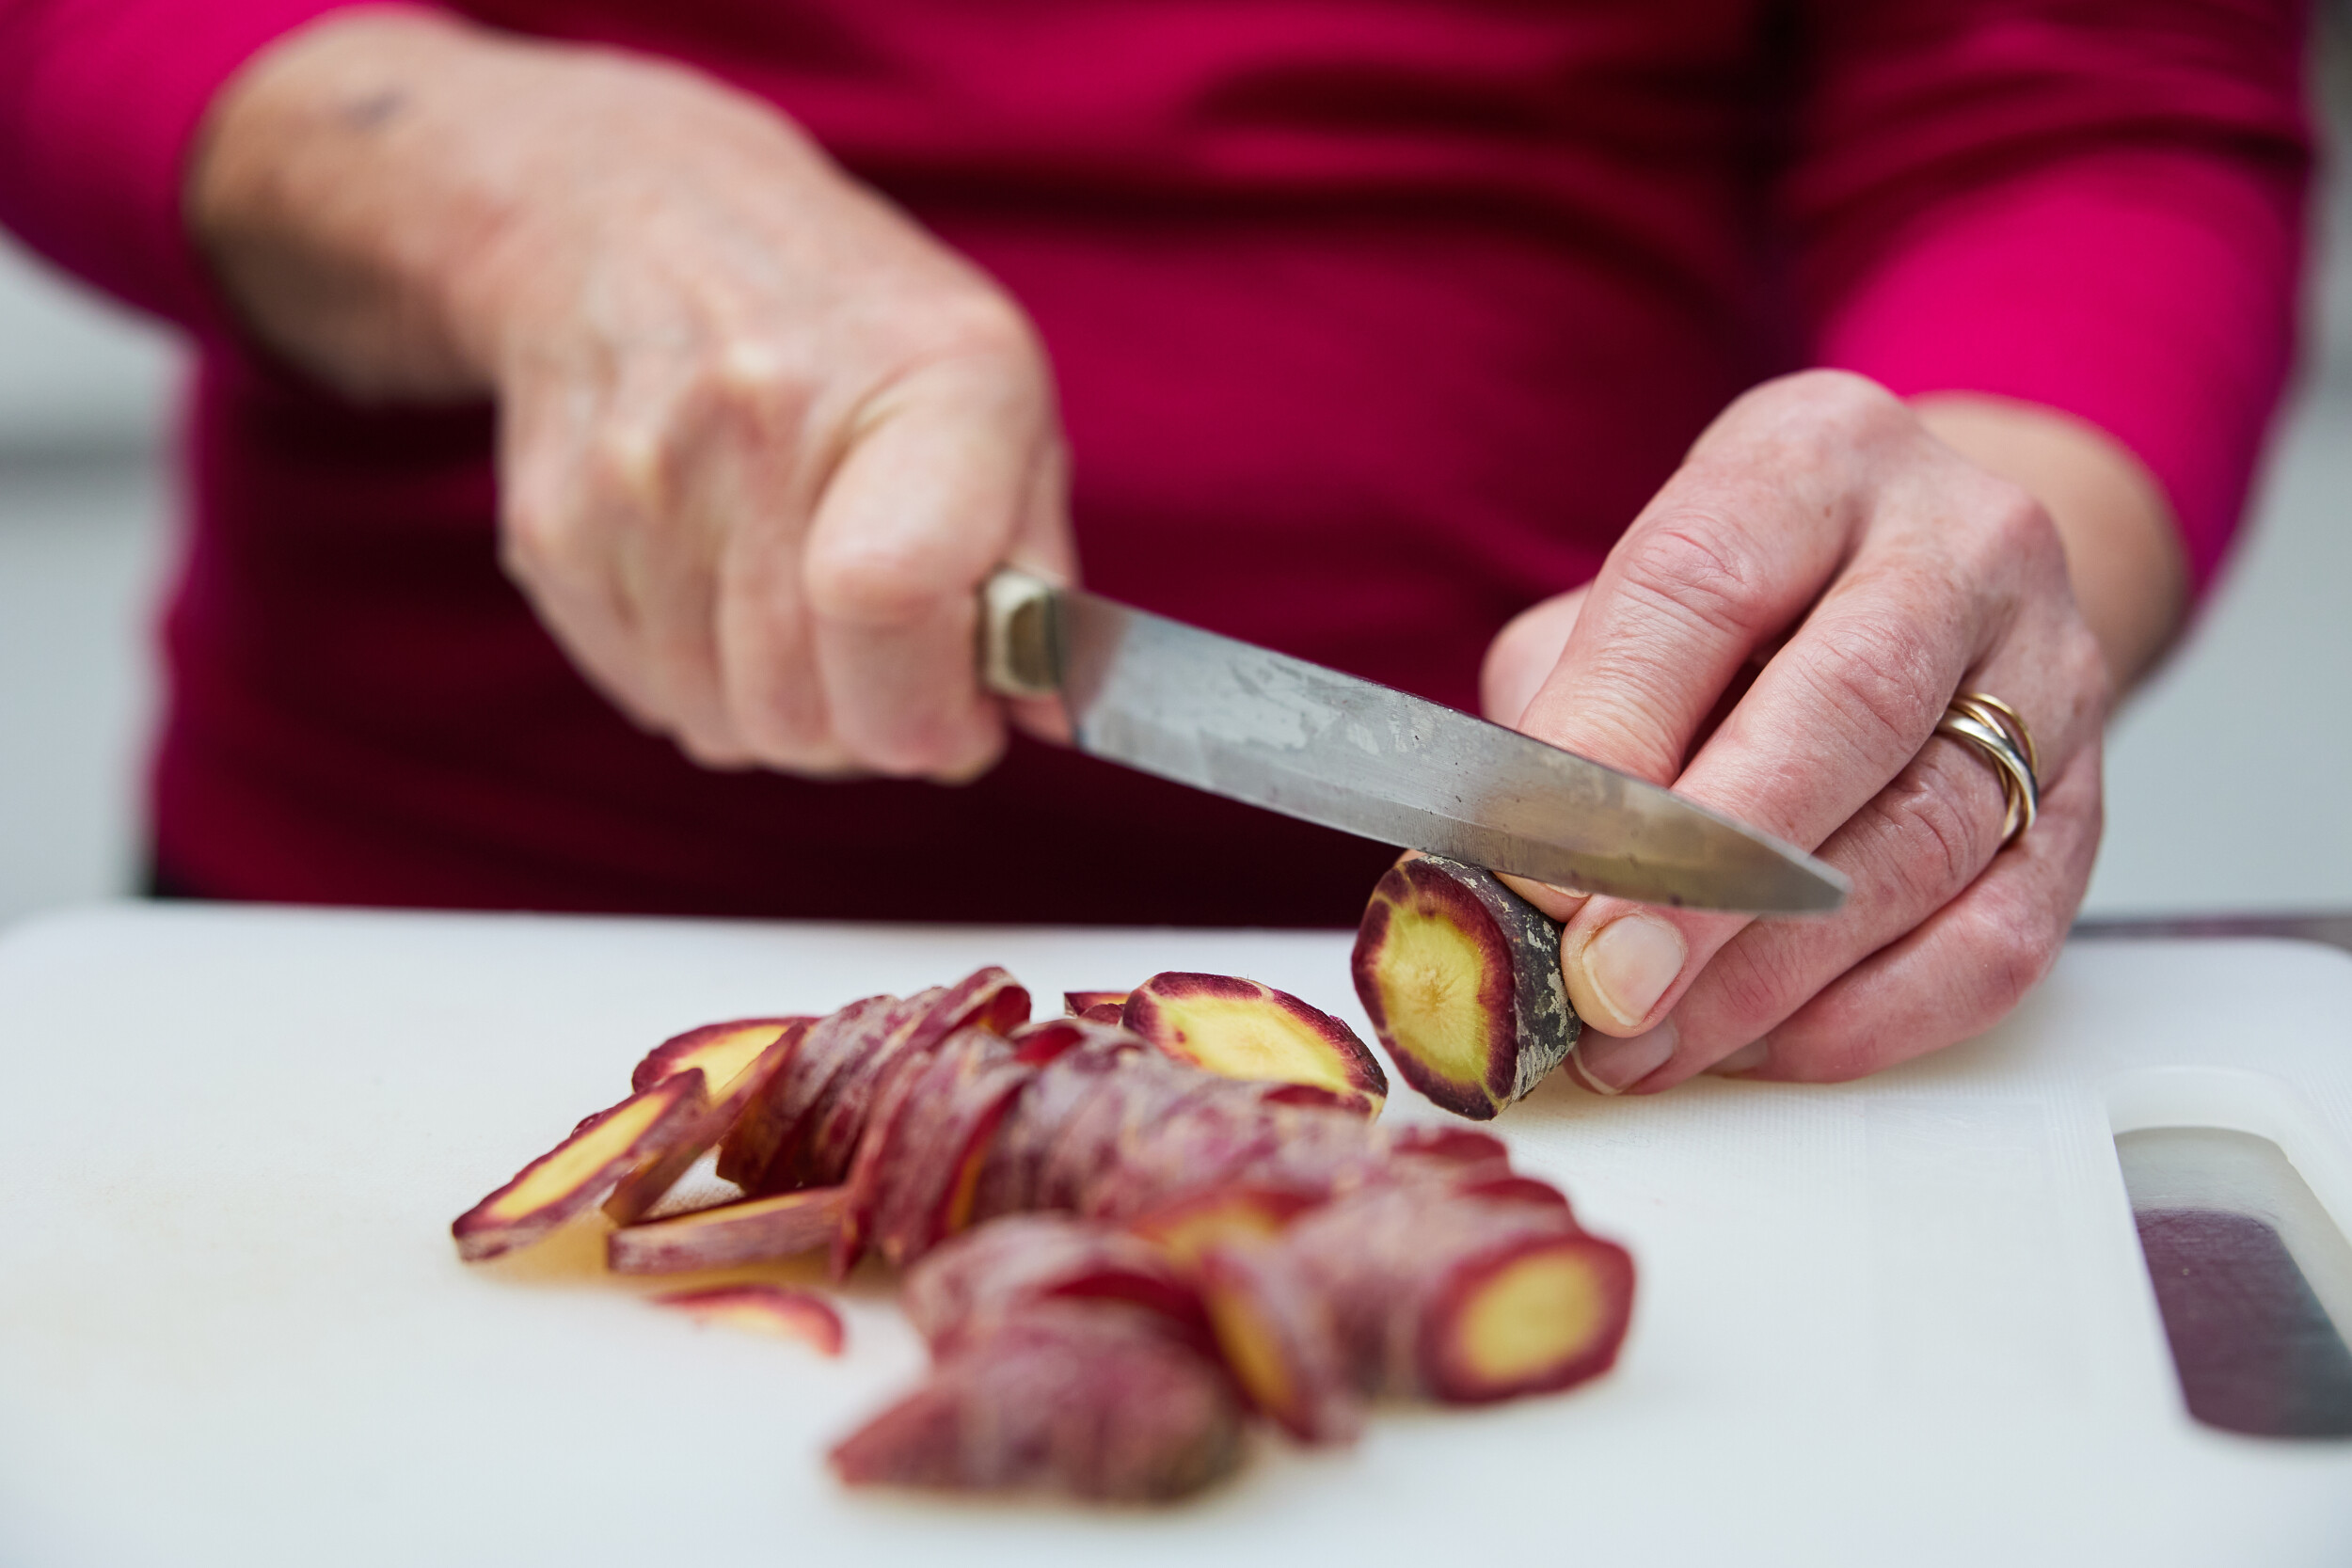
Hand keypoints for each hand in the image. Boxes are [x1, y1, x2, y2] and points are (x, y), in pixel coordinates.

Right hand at [194, 12, 1072, 778]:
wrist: (629, 215)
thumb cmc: (851, 326)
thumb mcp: (996, 393)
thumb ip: (1036, 563)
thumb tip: (1045, 714)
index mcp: (921, 378)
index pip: (892, 599)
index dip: (936, 706)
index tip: (964, 706)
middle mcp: (763, 417)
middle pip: (812, 716)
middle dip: (871, 725)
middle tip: (889, 658)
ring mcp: (639, 479)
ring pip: (731, 730)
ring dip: (786, 710)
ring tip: (801, 603)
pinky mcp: (552, 533)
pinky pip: (656, 701)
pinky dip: (706, 682)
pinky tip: (723, 583)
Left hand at [1481, 370, 2144, 1089]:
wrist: (1940, 582)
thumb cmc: (1746, 609)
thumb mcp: (1629, 604)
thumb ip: (1566, 714)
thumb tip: (1506, 877)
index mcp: (1811, 460)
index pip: (1701, 587)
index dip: (1613, 740)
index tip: (1537, 872)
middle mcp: (1957, 544)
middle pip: (1840, 711)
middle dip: (1704, 875)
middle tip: (1603, 986)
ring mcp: (2048, 673)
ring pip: (1919, 843)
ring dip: (1766, 976)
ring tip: (1645, 1044)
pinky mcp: (2088, 807)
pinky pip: (1995, 940)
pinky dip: (1866, 1017)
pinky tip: (1762, 1045)